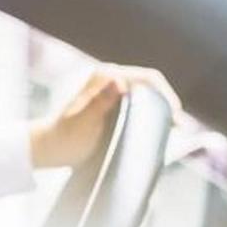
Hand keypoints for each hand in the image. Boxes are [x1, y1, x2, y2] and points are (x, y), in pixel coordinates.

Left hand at [29, 65, 181, 168]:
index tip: (175, 116)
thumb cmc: (62, 138)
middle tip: (178, 127)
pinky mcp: (112, 104)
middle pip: (150, 86)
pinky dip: (150, 116)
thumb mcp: (81, 123)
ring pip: (146, 96)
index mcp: (104, 77)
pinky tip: (158, 130)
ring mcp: (111, 91)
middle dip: (166, 103)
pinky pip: (138, 106)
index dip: (165, 95)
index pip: (146, 78)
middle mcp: (110, 79)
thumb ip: (98, 103)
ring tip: (173, 130)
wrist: (48, 148)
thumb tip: (119, 83)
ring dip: (160, 111)